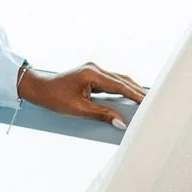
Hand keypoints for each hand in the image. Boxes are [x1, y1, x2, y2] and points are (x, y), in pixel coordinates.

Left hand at [17, 61, 146, 131]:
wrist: (38, 88)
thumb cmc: (54, 97)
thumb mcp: (78, 109)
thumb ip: (102, 115)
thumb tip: (121, 123)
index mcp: (92, 73)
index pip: (120, 85)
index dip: (136, 95)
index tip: (149, 103)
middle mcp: (95, 68)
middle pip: (123, 81)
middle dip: (137, 92)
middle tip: (153, 103)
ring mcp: (94, 71)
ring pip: (119, 81)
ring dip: (131, 91)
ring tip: (145, 102)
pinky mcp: (92, 76)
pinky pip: (111, 83)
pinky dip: (122, 91)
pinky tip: (130, 99)